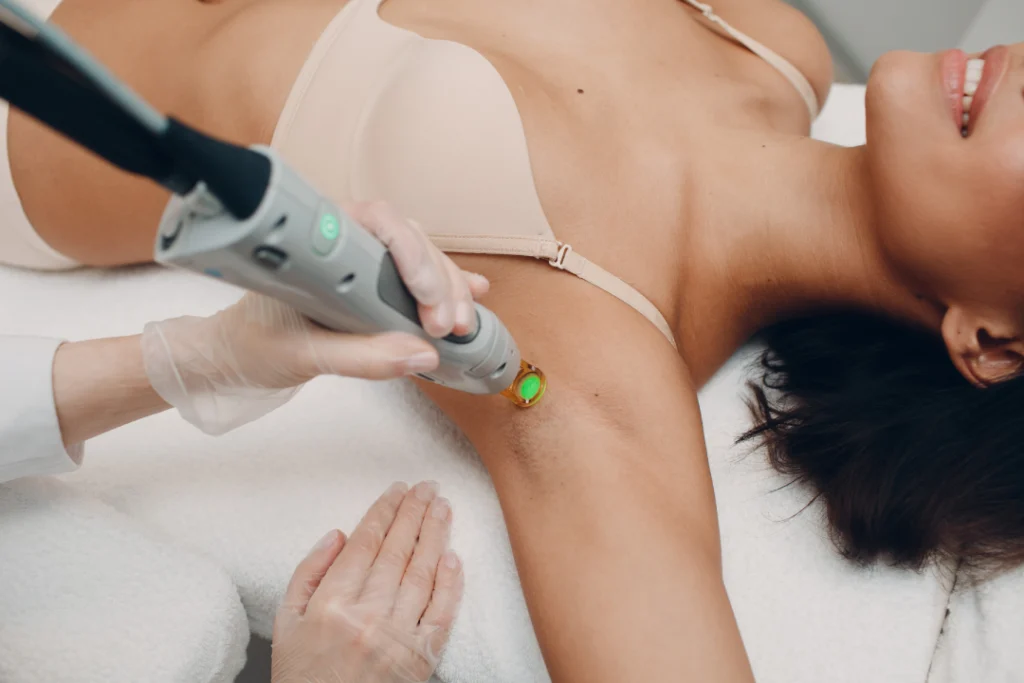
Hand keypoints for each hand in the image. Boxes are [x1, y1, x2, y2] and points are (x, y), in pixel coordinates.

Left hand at [140, 201, 488, 433]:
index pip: (378, 221)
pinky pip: (418, 276)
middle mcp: (345, 242)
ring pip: (422, 257)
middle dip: (440, 281)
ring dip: (450, 288)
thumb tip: (424, 355)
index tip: (426, 300)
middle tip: (448, 327)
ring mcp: (362, 262)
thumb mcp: (304, 356)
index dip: (412, 256)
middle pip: (410, 240)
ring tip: (462, 326)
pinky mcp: (373, 284)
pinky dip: (448, 286)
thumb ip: (360, 357)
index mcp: (320, 241)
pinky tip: (475, 294)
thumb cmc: (254, 343)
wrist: (232, 353)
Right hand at [271, 481, 462, 682]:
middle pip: (397, 551)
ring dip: (435, 535)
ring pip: (422, 574)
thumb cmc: (302, 676)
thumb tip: (339, 534)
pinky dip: (450, 583)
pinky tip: (453, 557)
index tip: (397, 490)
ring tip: (443, 507)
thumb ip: (308, 574)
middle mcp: (366, 617)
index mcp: (331, 605)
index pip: (365, 544)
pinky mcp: (421, 658)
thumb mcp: (286, 623)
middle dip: (414, 513)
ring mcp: (397, 637)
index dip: (384, 512)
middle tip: (427, 487)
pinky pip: (441, 613)